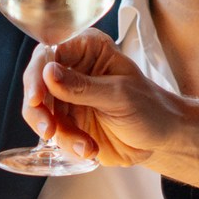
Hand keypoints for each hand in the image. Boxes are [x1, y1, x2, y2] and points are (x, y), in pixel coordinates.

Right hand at [21, 31, 198, 187]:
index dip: (37, 76)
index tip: (36, 98)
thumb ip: (83, 86)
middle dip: (39, 111)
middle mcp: (72, 69)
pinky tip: (89, 149)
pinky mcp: (67, 121)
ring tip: (85, 146)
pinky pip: (53, 133)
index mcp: (87, 49)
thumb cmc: (150, 107)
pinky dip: (68, 145)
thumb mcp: (119, 95)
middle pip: (36, 84)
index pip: (49, 54)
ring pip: (39, 112)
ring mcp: (67, 97)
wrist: (161, 138)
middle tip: (49, 130)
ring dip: (59, 134)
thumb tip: (48, 73)